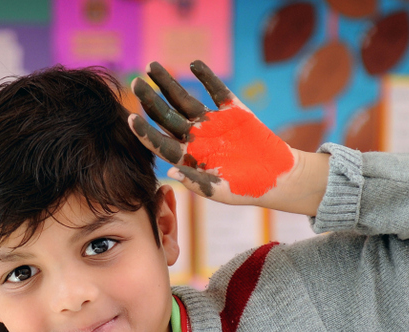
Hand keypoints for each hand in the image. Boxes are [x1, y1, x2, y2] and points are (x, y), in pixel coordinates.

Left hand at [129, 60, 327, 213]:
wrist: (277, 177)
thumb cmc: (246, 189)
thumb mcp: (220, 191)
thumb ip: (196, 182)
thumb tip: (171, 173)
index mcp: (187, 158)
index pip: (159, 143)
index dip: (145, 132)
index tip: (130, 119)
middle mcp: (194, 138)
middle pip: (166, 116)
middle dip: (150, 99)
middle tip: (135, 83)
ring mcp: (211, 122)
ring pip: (184, 100)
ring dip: (168, 83)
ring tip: (152, 66)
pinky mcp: (231, 110)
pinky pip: (216, 89)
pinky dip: (206, 77)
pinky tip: (193, 64)